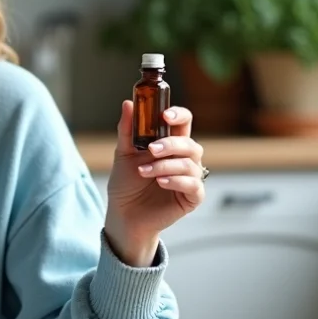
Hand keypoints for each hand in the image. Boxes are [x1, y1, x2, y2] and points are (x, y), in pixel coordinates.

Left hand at [104, 101, 205, 266]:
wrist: (124, 214)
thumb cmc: (126, 184)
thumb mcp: (123, 154)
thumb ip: (127, 130)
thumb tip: (128, 103)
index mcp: (170, 143)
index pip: (183, 122)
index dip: (178, 115)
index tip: (165, 115)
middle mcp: (183, 158)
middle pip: (189, 143)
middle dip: (170, 144)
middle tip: (150, 149)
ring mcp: (190, 177)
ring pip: (190, 164)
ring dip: (166, 165)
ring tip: (144, 171)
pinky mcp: (192, 197)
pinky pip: (194, 185)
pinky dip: (177, 180)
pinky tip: (161, 182)